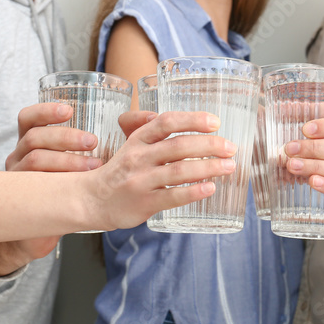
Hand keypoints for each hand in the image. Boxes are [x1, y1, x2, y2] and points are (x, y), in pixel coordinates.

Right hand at [0, 102, 92, 274]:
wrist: (39, 232)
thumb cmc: (65, 188)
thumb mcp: (80, 159)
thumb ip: (103, 141)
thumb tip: (140, 118)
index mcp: (32, 142)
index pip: (28, 118)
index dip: (45, 111)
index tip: (69, 110)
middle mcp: (20, 156)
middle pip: (33, 136)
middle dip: (65, 136)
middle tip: (92, 142)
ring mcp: (18, 177)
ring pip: (34, 159)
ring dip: (66, 160)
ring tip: (94, 166)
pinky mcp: (22, 200)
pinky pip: (35, 187)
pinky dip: (59, 183)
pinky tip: (80, 186)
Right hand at [83, 111, 236, 230]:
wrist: (92, 199)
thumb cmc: (120, 171)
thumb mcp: (132, 145)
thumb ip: (155, 132)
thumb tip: (191, 121)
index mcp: (138, 139)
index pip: (166, 123)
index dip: (192, 119)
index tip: (215, 121)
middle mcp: (139, 157)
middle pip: (178, 146)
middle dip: (209, 145)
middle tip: (231, 148)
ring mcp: (141, 181)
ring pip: (179, 171)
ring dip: (208, 167)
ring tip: (229, 166)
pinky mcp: (144, 203)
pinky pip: (172, 196)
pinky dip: (193, 191)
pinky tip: (210, 188)